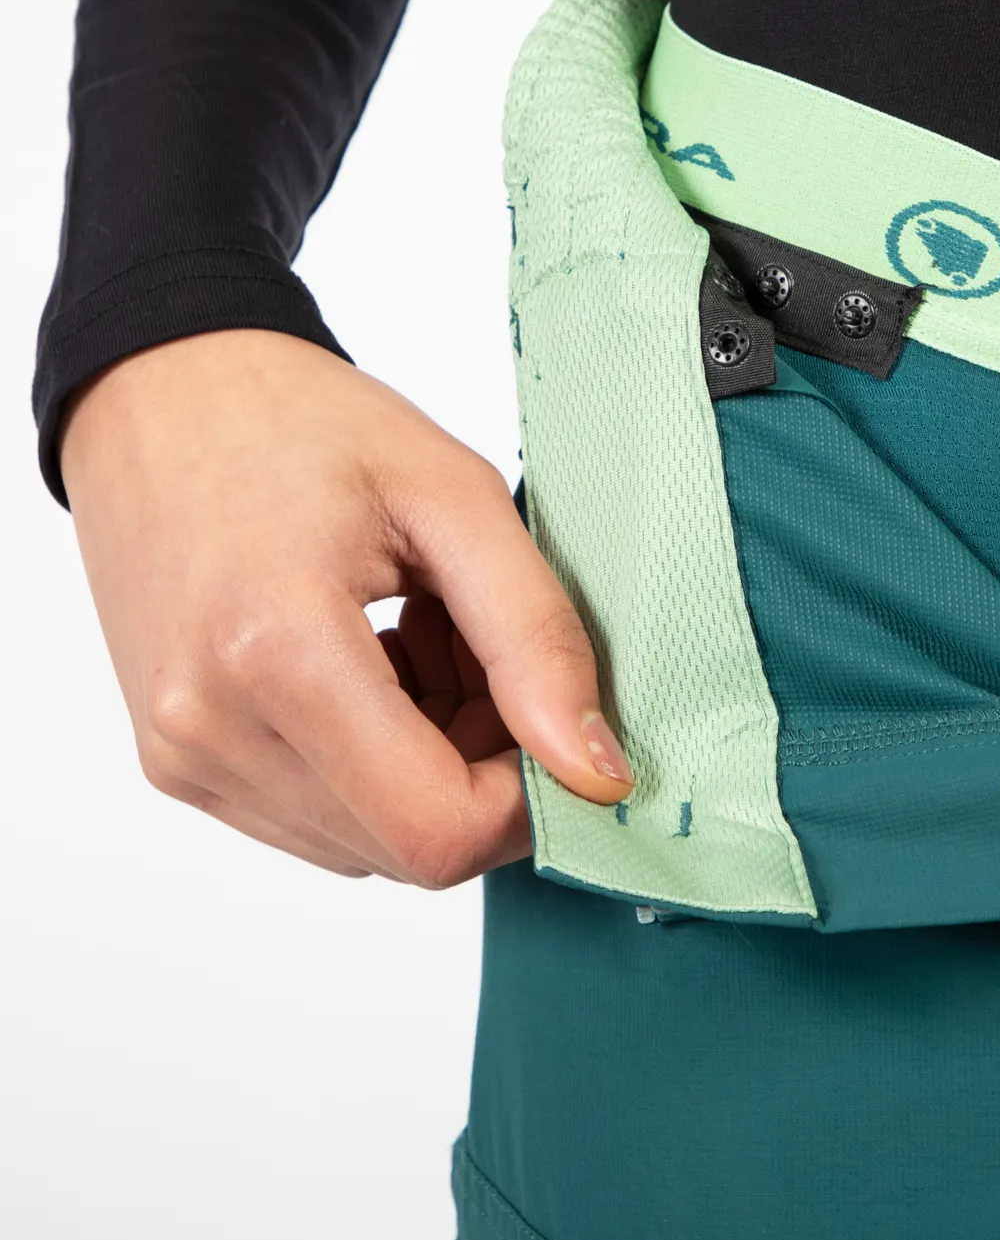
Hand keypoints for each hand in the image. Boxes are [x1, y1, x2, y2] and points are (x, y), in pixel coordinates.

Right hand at [62, 329, 631, 884]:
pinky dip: (375, 762)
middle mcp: (209, 729)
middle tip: (483, 645)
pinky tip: (378, 660)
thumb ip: (536, 636)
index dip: (527, 797)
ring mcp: (182, 756)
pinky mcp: (175, 761)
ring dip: (431, 764)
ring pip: (368, 841)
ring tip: (425, 636)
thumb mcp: (455, 497)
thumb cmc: (303, 422)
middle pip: (408, 846)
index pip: (437, 830)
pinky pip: (317, 814)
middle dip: (483, 768)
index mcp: (275, 653)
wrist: (161, 393)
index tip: (555, 711)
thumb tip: (598, 769)